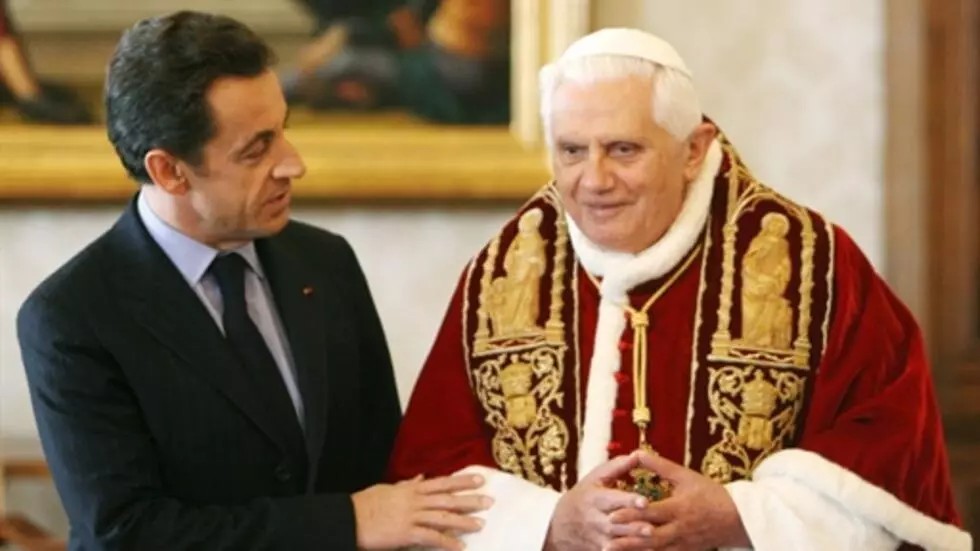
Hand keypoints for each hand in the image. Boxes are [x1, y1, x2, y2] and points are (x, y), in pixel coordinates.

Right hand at [352, 473, 491, 550]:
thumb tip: (420, 478)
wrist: (348, 518)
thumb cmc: (365, 504)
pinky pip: (430, 537)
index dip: (461, 480)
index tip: (479, 478)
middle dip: (469, 499)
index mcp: (410, 489)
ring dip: (463, 521)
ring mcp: (410, 516)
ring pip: (443, 517)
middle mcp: (414, 500)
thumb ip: (406, 485)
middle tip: (489, 501)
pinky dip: (446, 542)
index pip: (442, 483)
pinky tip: (459, 546)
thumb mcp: (387, 489)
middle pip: (447, 499)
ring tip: (480, 524)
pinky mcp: (405, 534)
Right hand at [543, 453, 651, 550]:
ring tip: (652, 540)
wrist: (557, 525)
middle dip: (633, 527)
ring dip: (633, 543)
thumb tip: (637, 455)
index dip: (628, 500)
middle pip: (616, 524)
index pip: (612, 500)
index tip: (645, 501)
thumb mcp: (594, 478)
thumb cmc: (583, 497)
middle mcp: (595, 519)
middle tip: (652, 528)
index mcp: (594, 498)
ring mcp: (598, 538)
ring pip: (617, 542)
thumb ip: (616, 467)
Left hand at [607, 452, 749, 549]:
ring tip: (611, 550)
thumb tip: (637, 452)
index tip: (611, 515)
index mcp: (679, 508)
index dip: (631, 514)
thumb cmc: (711, 494)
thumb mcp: (686, 476)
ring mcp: (683, 543)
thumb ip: (660, 466)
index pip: (651, 513)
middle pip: (650, 537)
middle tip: (605, 540)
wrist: (738, 518)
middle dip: (627, 540)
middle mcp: (680, 528)